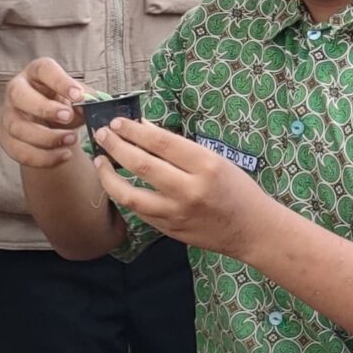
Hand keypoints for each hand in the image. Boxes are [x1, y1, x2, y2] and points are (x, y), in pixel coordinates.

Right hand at [0, 58, 87, 170]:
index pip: (43, 70)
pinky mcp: (7, 138)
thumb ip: (86, 98)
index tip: (77, 95)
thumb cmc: (63, 103)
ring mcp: (8, 115)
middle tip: (68, 117)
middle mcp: (16, 90)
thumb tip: (91, 104)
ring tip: (71, 139)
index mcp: (36, 73)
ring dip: (47, 137)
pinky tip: (63, 155)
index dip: (60, 81)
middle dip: (44, 108)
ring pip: (18, 128)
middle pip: (19, 95)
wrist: (49, 123)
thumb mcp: (76, 96)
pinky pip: (20, 151)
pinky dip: (44, 157)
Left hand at [90, 116, 277, 257]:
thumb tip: (145, 130)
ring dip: (109, 176)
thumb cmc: (237, 189)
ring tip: (100, 161)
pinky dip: (125, 194)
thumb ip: (181, 149)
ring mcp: (177, 213)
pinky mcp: (169, 230)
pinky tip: (118, 183)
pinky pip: (139, 211)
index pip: (161, 142)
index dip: (134, 130)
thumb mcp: (216, 160)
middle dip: (116, 146)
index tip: (117, 122)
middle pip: (141, 165)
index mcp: (206, 166)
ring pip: (130, 194)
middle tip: (102, 134)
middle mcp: (190, 190)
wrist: (252, 230)